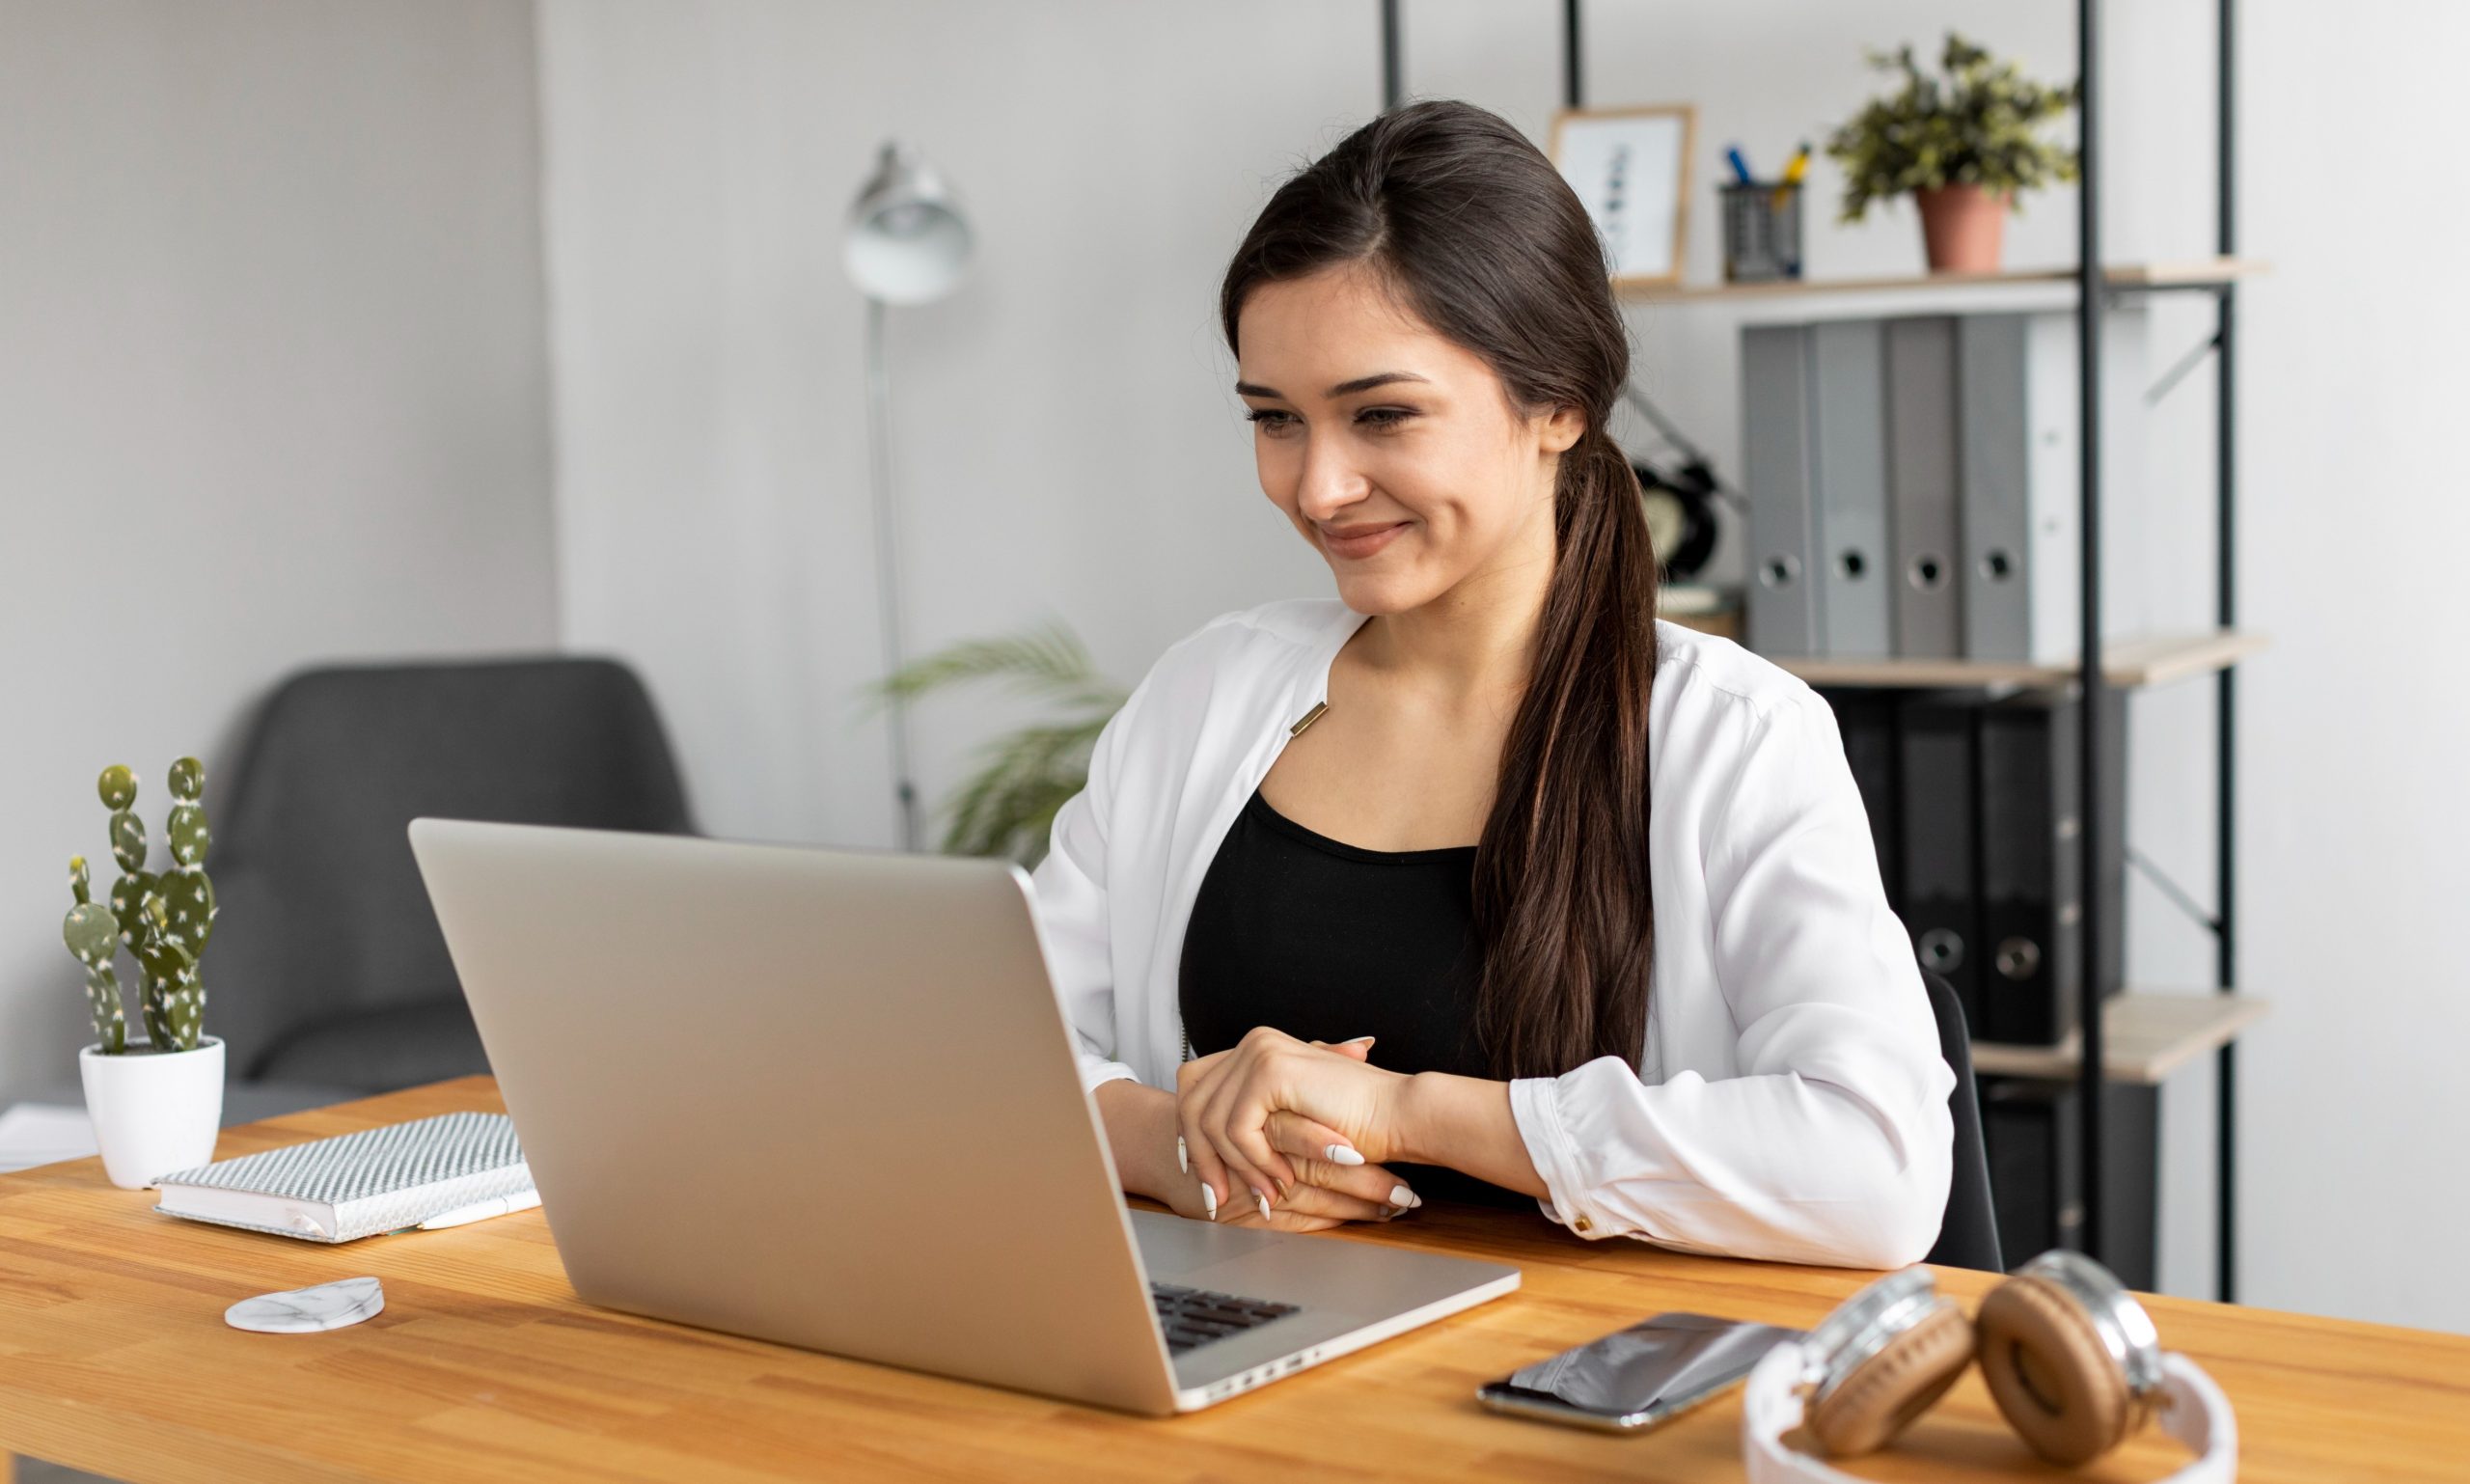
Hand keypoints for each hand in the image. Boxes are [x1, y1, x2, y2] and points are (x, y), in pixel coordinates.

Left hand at [1176, 1029, 1418, 1224]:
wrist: (1398, 1115)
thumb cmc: (1356, 1121)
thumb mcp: (1291, 1118)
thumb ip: (1255, 1117)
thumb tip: (1199, 1151)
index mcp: (1256, 1047)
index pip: (1194, 1085)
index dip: (1188, 1132)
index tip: (1200, 1173)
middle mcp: (1253, 1042)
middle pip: (1191, 1102)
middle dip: (1201, 1158)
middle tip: (1216, 1198)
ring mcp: (1260, 1052)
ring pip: (1210, 1123)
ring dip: (1236, 1169)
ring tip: (1264, 1195)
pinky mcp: (1271, 1072)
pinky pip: (1237, 1130)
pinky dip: (1255, 1162)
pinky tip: (1281, 1179)